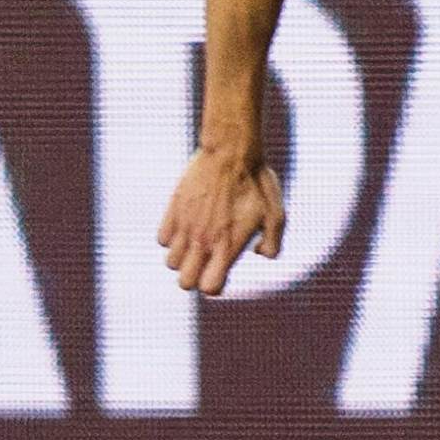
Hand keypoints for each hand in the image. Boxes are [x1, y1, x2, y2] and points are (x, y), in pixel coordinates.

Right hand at [158, 146, 285, 296]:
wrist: (231, 152)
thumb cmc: (258, 184)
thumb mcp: (276, 214)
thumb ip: (272, 243)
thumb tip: (258, 255)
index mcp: (228, 246)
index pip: (209, 288)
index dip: (216, 285)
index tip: (223, 272)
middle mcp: (203, 240)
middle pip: (184, 282)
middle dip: (195, 277)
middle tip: (208, 261)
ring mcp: (185, 226)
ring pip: (171, 262)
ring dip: (184, 258)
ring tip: (200, 242)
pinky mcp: (173, 210)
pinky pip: (162, 240)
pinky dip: (173, 239)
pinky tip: (189, 227)